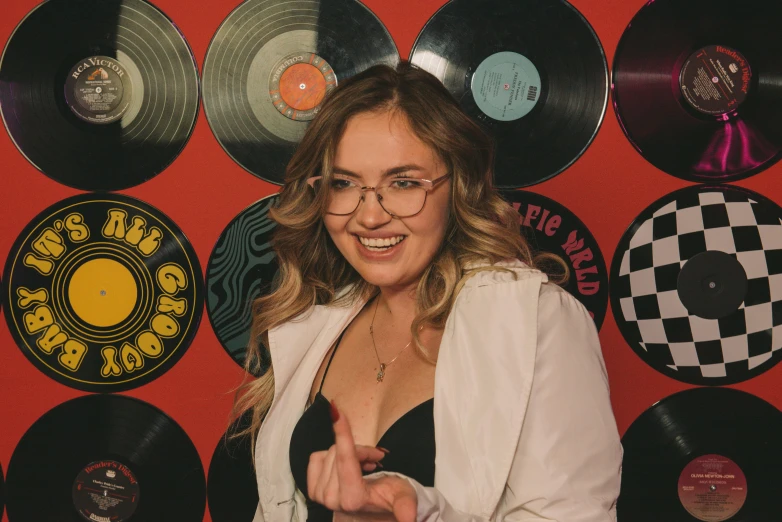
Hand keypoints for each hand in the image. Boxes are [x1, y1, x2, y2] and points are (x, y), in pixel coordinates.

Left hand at [308, 400, 417, 521]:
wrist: (375, 511)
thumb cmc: (390, 498)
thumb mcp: (404, 497)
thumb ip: (406, 507)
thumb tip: (410, 519)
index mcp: (353, 498)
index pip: (346, 459)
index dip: (343, 434)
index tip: (337, 411)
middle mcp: (333, 499)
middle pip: (339, 452)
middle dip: (359, 450)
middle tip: (375, 459)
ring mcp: (320, 495)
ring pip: (329, 453)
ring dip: (347, 453)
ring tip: (363, 465)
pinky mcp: (312, 490)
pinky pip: (316, 457)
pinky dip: (332, 456)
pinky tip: (346, 467)